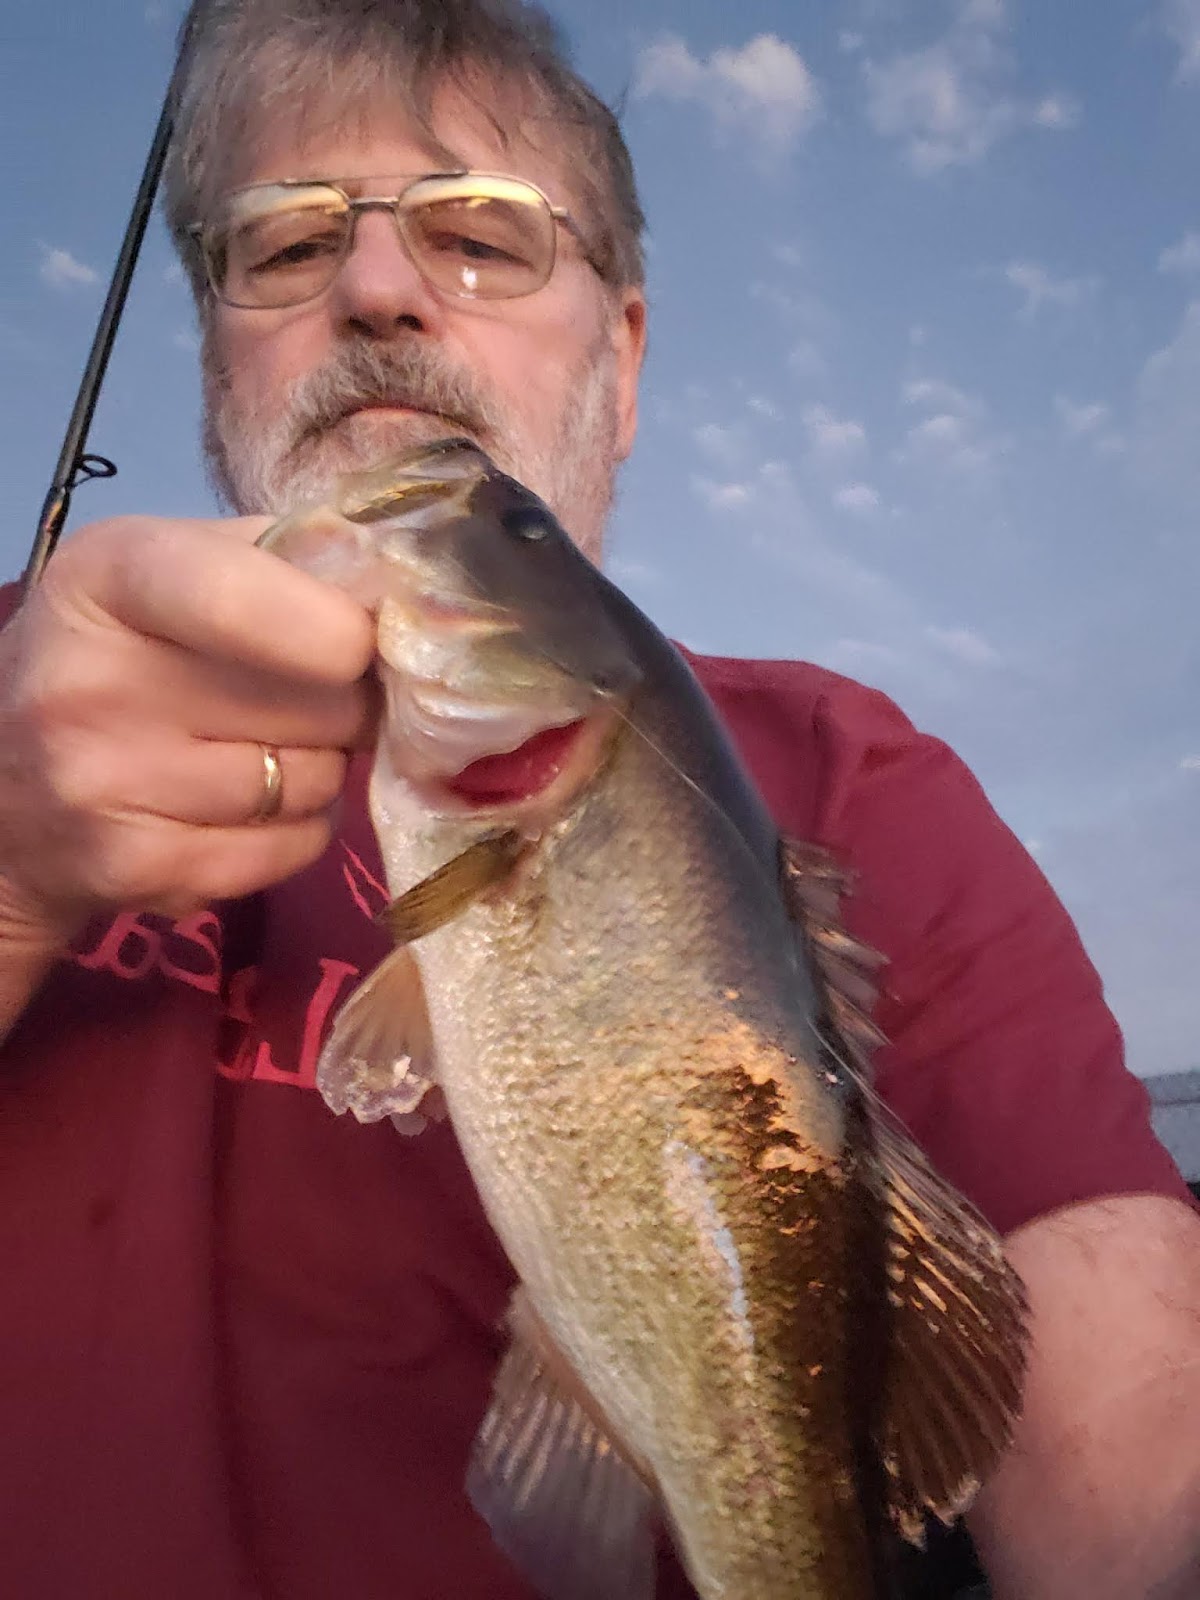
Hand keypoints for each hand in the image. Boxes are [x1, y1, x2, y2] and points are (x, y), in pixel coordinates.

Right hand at [0, 512, 376, 945]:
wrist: (8, 796)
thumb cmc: (125, 657)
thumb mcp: (173, 569)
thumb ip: (285, 558)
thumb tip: (402, 588)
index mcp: (108, 575)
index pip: (241, 596)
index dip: (332, 627)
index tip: (359, 644)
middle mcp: (90, 679)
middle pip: (318, 700)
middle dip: (344, 701)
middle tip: (311, 698)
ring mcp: (104, 784)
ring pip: (316, 779)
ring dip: (324, 767)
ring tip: (270, 749)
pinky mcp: (136, 869)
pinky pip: (295, 848)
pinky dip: (302, 830)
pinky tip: (255, 808)